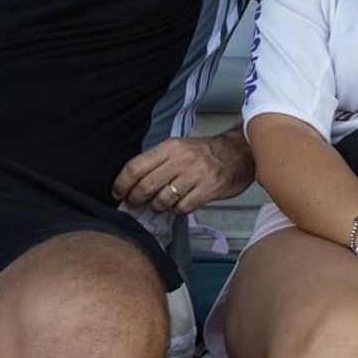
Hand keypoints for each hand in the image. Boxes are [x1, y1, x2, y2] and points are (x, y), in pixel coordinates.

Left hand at [112, 130, 253, 214]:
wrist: (239, 154)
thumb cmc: (205, 153)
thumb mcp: (179, 148)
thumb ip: (157, 162)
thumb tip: (132, 182)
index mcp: (170, 147)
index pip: (136, 167)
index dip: (122, 183)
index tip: (118, 193)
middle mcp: (182, 160)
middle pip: (146, 186)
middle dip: (135, 199)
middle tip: (134, 203)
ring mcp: (196, 175)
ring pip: (163, 200)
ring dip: (157, 206)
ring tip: (160, 204)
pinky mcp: (208, 190)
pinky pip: (182, 208)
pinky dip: (176, 210)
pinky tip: (179, 205)